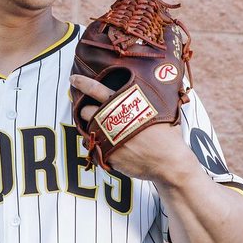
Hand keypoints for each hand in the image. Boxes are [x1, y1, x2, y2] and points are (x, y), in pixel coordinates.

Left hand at [70, 74, 194, 180]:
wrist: (169, 162)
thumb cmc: (167, 134)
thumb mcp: (160, 108)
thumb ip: (147, 97)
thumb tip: (158, 79)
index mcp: (124, 105)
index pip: (97, 89)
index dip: (83, 83)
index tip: (73, 79)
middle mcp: (112, 120)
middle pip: (86, 110)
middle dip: (86, 110)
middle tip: (91, 111)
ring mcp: (108, 138)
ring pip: (87, 128)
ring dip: (90, 127)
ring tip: (100, 128)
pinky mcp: (106, 154)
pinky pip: (93, 146)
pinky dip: (97, 144)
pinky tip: (106, 144)